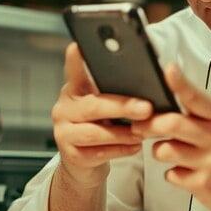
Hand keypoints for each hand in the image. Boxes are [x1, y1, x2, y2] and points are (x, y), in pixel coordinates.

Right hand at [52, 43, 152, 187]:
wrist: (84, 164)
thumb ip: (113, 92)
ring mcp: (64, 133)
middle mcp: (64, 109)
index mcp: (73, 91)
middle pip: (93, 106)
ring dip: (124, 133)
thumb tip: (146, 82)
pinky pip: (98, 153)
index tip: (78, 46)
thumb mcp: (103, 106)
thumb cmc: (100, 128)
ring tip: (144, 131)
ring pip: (95, 133)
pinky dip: (120, 149)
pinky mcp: (70, 155)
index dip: (75, 60)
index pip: (73, 71)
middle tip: (147, 108)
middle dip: (123, 107)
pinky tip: (135, 146)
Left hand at [130, 64, 210, 210]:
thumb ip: (205, 114)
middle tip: (139, 126)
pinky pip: (171, 174)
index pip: (198, 97)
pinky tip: (185, 173)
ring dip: (159, 150)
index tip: (167, 70)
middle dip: (148, 124)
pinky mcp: (203, 185)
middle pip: (171, 123)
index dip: (180, 82)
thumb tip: (171, 96)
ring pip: (165, 149)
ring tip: (169, 151)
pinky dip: (172, 173)